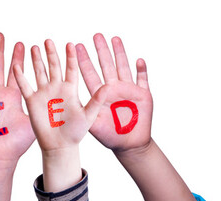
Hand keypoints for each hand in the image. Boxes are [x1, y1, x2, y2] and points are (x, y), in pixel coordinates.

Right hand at [14, 40, 108, 150]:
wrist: (60, 145)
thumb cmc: (76, 132)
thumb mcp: (89, 115)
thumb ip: (97, 100)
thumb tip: (109, 86)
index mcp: (71, 90)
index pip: (71, 69)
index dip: (70, 57)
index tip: (70, 44)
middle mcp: (57, 89)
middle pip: (54, 67)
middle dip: (51, 54)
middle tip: (48, 41)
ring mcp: (44, 94)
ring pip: (39, 72)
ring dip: (36, 60)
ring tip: (34, 47)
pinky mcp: (32, 102)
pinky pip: (25, 86)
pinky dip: (20, 76)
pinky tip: (16, 65)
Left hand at [76, 34, 152, 155]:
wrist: (129, 145)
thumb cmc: (110, 136)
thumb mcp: (93, 125)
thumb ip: (89, 111)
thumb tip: (81, 98)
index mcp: (100, 94)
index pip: (90, 74)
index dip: (84, 61)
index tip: (77, 47)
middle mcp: (113, 88)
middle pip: (106, 65)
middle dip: (101, 51)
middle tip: (96, 36)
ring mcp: (128, 90)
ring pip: (123, 67)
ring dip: (120, 53)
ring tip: (115, 39)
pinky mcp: (143, 95)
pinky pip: (142, 80)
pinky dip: (141, 70)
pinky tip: (139, 60)